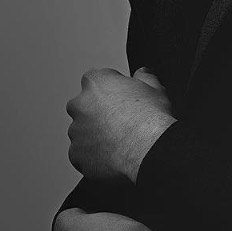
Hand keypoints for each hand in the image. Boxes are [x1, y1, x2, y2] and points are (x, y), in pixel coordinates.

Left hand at [67, 67, 174, 181]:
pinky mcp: (76, 155)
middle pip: (84, 106)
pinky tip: (113, 157)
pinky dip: (93, 156)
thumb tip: (143, 73)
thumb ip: (144, 76)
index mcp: (96, 83)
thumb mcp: (155, 88)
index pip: (96, 80)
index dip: (111, 90)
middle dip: (97, 113)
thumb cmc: (150, 119)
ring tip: (119, 143)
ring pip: (82, 132)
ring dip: (94, 136)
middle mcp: (80, 104)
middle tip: (120, 123)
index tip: (121, 99)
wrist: (148, 150)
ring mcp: (76, 131)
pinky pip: (82, 155)